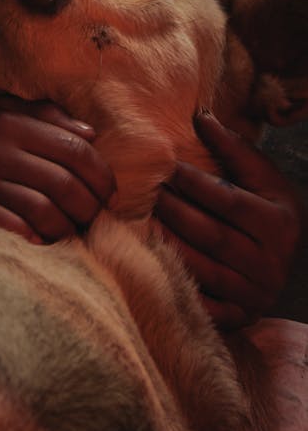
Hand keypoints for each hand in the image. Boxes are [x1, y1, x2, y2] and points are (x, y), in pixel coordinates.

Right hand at [0, 97, 115, 243]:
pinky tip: (40, 241)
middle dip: (90, 206)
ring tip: (71, 231)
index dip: (101, 173)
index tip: (108, 189)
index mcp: (8, 122)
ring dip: (67, 229)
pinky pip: (12, 230)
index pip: (74, 150)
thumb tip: (90, 134)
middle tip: (94, 215)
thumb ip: (43, 117)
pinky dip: (33, 239)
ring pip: (45, 213)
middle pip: (66, 185)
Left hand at [155, 112, 301, 328]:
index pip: (227, 200)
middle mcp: (270, 262)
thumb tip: (200, 115)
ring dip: (167, 245)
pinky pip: (203, 304)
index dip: (192, 183)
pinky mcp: (241, 316)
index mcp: (277, 223)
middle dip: (173, 211)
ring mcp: (255, 294)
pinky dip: (176, 285)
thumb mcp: (262, 175)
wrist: (293, 258)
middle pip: (211, 235)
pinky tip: (150, 264)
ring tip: (138, 222)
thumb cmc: (269, 207)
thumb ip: (232, 147)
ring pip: (202, 269)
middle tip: (144, 193)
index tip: (164, 166)